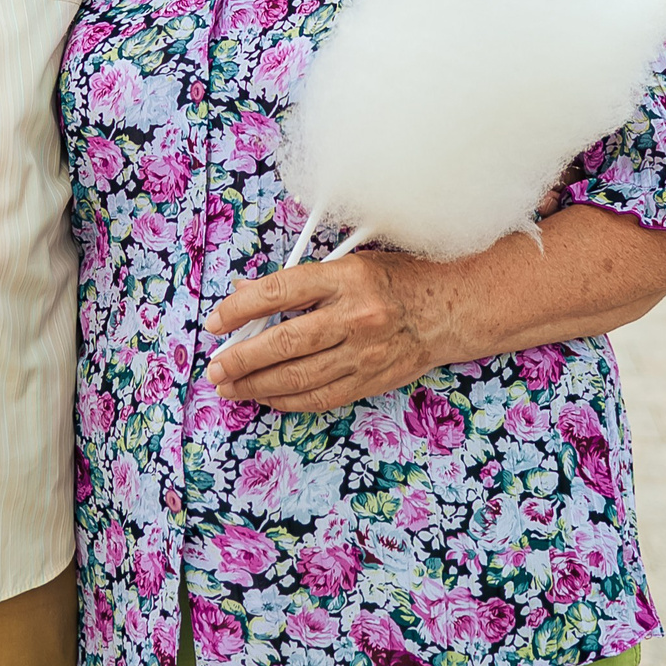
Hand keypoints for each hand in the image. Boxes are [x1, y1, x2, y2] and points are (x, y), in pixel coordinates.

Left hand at [202, 252, 472, 413]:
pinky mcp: (371, 380)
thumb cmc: (394, 280)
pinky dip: (288, 400)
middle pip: (284, 342)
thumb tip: (244, 293)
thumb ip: (296, 282)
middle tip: (215, 367)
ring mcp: (364, 353)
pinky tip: (266, 397)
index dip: (240, 309)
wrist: (450, 309)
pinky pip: (321, 397)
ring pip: (299, 377)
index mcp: (345, 277)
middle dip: (241, 358)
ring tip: (229, 387)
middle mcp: (354, 317)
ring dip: (257, 385)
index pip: (279, 292)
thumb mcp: (346, 264)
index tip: (215, 322)